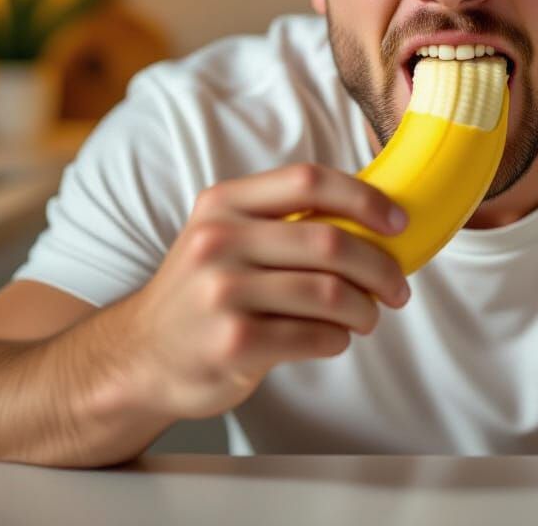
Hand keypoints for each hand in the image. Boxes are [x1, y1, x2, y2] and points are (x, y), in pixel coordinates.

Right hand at [116, 163, 410, 420]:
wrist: (140, 356)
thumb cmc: (204, 291)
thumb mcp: (226, 236)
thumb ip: (284, 221)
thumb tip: (375, 220)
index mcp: (224, 203)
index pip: (309, 180)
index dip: (364, 198)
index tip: (397, 222)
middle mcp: (219, 240)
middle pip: (330, 241)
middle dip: (379, 267)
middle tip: (397, 287)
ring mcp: (222, 292)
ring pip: (330, 293)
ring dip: (364, 309)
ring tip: (368, 317)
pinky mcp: (233, 342)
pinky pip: (315, 336)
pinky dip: (338, 339)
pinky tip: (335, 338)